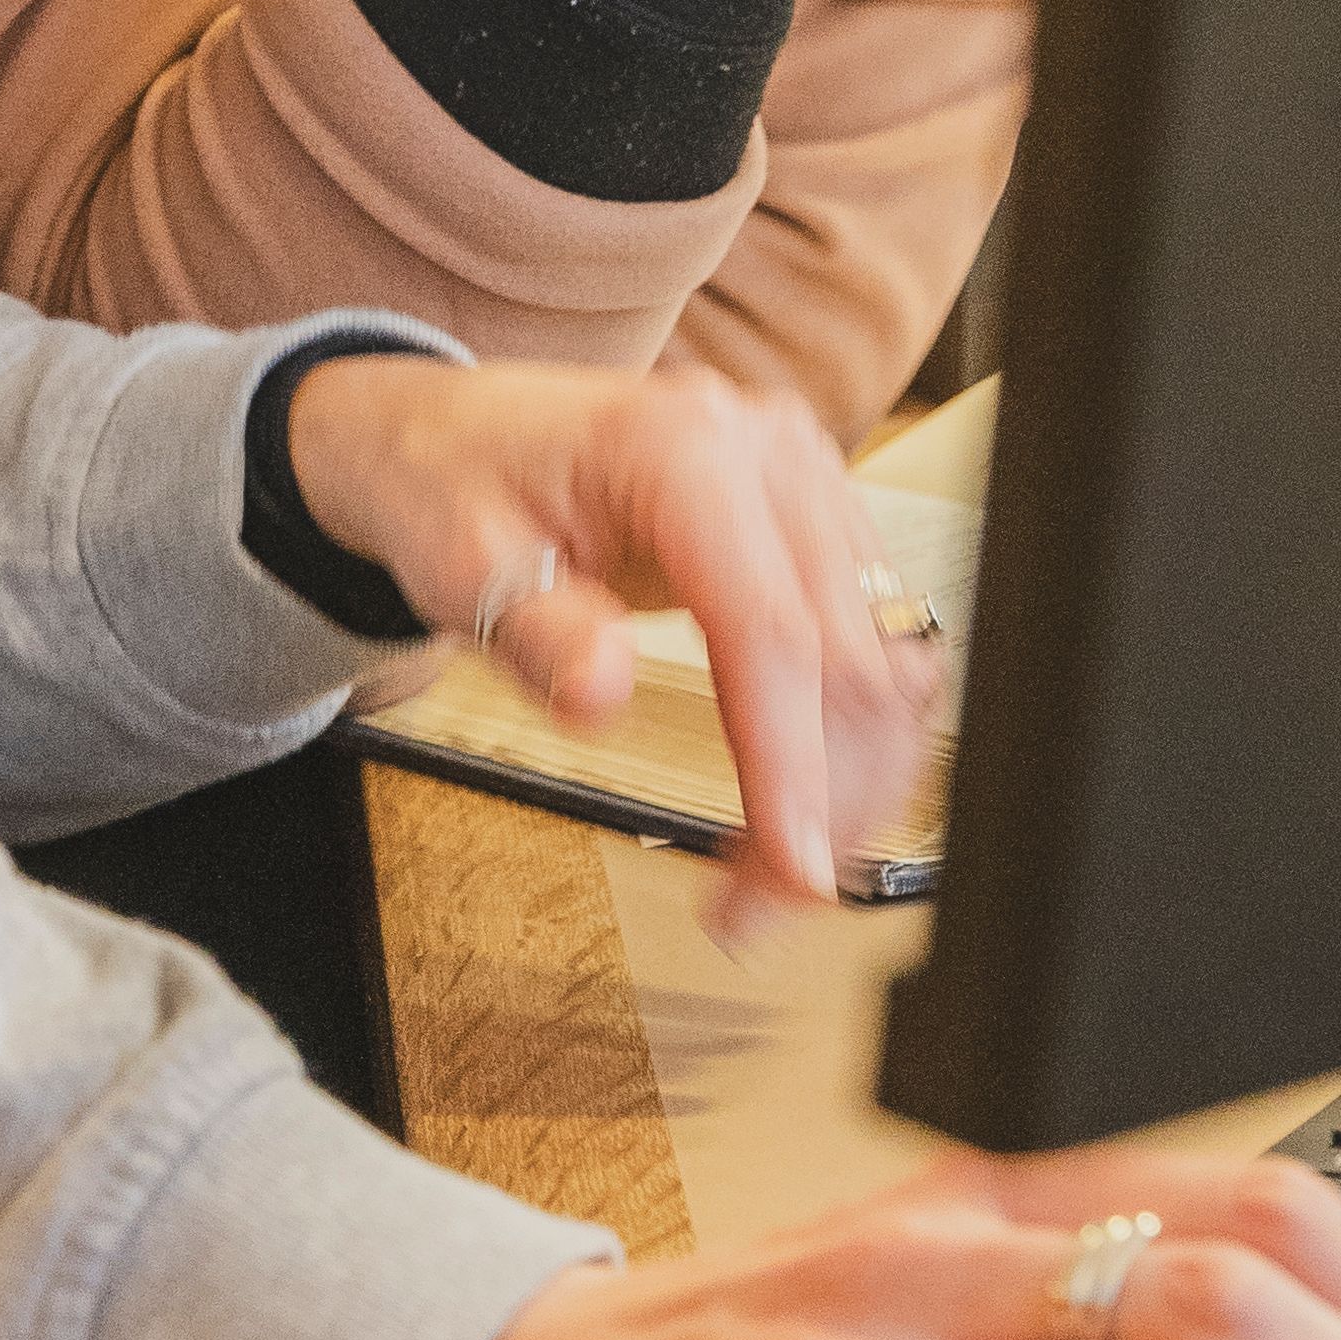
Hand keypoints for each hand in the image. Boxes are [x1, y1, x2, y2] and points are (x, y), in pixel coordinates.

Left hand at [284, 352, 934, 940]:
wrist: (460, 432)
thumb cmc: (455, 481)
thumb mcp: (461, 560)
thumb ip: (536, 630)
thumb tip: (600, 694)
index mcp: (684, 448)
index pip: (772, 625)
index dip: (792, 760)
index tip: (791, 866)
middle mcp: (769, 456)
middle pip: (849, 657)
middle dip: (822, 801)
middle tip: (760, 907)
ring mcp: (807, 485)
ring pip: (885, 667)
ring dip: (851, 787)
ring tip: (774, 877)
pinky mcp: (821, 526)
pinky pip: (873, 651)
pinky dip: (849, 744)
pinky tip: (803, 805)